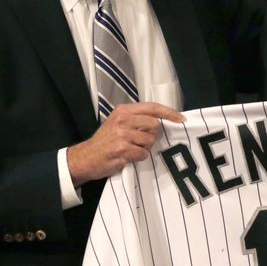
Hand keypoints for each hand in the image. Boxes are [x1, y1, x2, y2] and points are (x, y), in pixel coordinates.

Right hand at [67, 102, 184, 186]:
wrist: (85, 157)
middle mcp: (123, 119)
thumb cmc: (105, 141)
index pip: (152, 107)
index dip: (169, 112)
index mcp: (123, 110)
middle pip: (155, 125)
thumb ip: (136, 118)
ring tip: (131, 149)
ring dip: (144, 148)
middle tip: (140, 141)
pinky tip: (128, 157)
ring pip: (150, 141)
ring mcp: (122, 134)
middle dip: (152, 136)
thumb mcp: (117, 122)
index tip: (181, 118)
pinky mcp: (121, 149)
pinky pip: (143, 154)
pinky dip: (138, 158)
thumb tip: (160, 120)